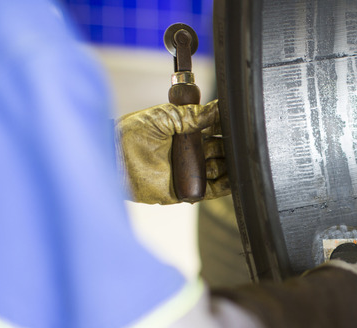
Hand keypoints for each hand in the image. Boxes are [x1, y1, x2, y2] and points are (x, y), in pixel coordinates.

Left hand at [115, 100, 229, 203]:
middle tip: (242, 139)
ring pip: (222, 167)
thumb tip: (217, 109)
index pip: (214, 127)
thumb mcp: (164, 117)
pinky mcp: (189, 190)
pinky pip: (215, 189)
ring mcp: (191, 170)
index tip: (238, 118)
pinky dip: (227, 183)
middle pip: (222, 147)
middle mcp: (191, 151)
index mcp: (186, 131)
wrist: (115, 160)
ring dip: (231, 162)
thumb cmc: (131, 134)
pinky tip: (236, 175)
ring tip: (240, 155)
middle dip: (232, 144)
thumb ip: (192, 115)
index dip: (226, 123)